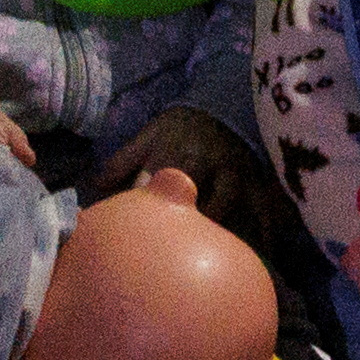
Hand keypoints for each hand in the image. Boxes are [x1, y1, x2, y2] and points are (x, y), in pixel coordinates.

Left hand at [88, 105, 286, 245]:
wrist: (223, 101)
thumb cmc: (179, 128)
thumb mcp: (148, 136)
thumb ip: (122, 163)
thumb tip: (93, 189)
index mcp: (172, 153)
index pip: (151, 184)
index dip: (141, 209)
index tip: (132, 236)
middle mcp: (203, 163)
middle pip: (191, 195)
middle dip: (182, 224)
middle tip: (170, 254)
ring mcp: (231, 172)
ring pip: (226, 203)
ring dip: (217, 229)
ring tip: (208, 257)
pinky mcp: (255, 179)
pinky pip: (264, 207)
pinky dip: (266, 231)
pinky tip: (265, 254)